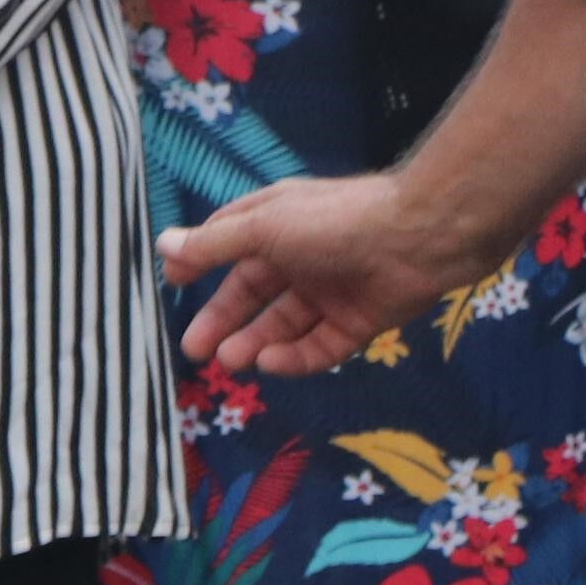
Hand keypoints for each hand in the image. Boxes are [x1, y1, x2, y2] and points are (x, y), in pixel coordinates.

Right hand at [163, 167, 471, 375]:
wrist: (422, 236)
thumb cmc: (334, 221)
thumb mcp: (264, 228)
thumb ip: (214, 244)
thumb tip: (163, 245)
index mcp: (277, 224)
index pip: (229, 247)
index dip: (201, 265)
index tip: (175, 286)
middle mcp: (301, 257)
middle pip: (253, 295)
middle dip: (223, 321)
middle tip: (196, 351)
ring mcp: (331, 292)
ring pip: (284, 325)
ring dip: (255, 342)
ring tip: (232, 361)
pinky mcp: (359, 322)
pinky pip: (320, 346)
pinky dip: (295, 357)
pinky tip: (272, 363)